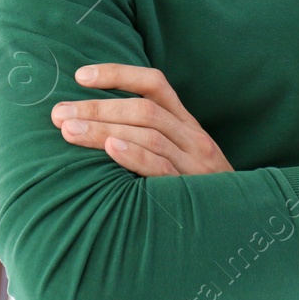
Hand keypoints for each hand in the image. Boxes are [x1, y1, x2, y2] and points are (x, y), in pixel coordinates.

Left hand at [49, 63, 233, 175]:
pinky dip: (136, 154)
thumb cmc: (196, 190)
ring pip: (149, 133)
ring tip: (69, 131)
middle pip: (143, 108)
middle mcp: (193, 136)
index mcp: (186, 123)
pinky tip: (110, 148)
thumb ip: (148, 138)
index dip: (117, 74)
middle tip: (58, 114)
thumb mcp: (179, 156)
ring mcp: (195, 162)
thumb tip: (93, 126)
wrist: (240, 224)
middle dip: (97, 107)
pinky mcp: (193, 189)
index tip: (79, 76)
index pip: (154, 84)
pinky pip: (162, 167)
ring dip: (104, 128)